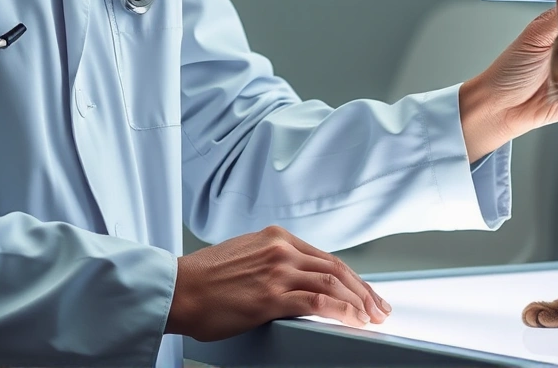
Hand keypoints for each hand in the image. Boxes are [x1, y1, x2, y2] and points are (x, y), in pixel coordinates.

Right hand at [165, 225, 390, 341]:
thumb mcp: (243, 257)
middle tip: (380, 309)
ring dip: (359, 303)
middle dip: (364, 291)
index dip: (351, 278)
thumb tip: (294, 280)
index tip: (365, 293)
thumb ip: (271, 262)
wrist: (176, 289)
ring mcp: (277, 271)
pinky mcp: (271, 295)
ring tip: (372, 319)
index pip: (326, 258)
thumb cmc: (203, 280)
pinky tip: (353, 321)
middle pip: (336, 269)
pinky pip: (317, 301)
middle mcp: (281, 249)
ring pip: (332, 284)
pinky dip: (341, 311)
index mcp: (275, 238)